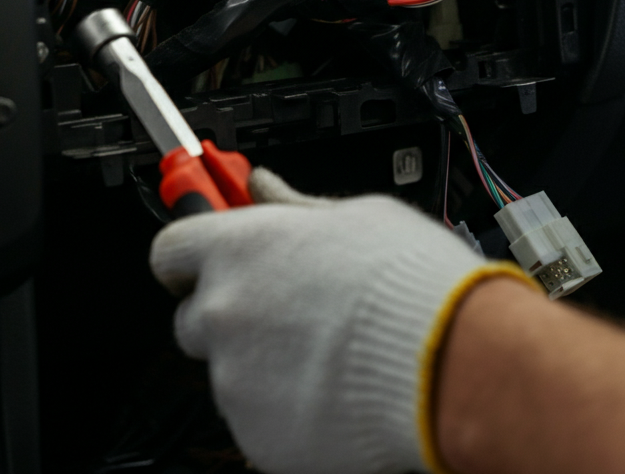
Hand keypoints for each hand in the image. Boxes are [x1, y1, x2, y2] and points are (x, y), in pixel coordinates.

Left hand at [149, 169, 526, 473]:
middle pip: (196, 315)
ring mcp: (237, 381)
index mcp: (241, 249)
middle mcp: (226, 313)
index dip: (192, 256)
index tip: (207, 261)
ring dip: (262, 362)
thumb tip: (263, 186)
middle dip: (233, 313)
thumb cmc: (412, 284)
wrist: (453, 364)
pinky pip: (256, 418)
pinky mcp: (258, 438)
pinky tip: (333, 387)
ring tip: (328, 351)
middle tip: (289, 311)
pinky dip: (283, 407)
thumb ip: (294, 206)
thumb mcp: (358, 215)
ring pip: (230, 370)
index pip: (171, 249)